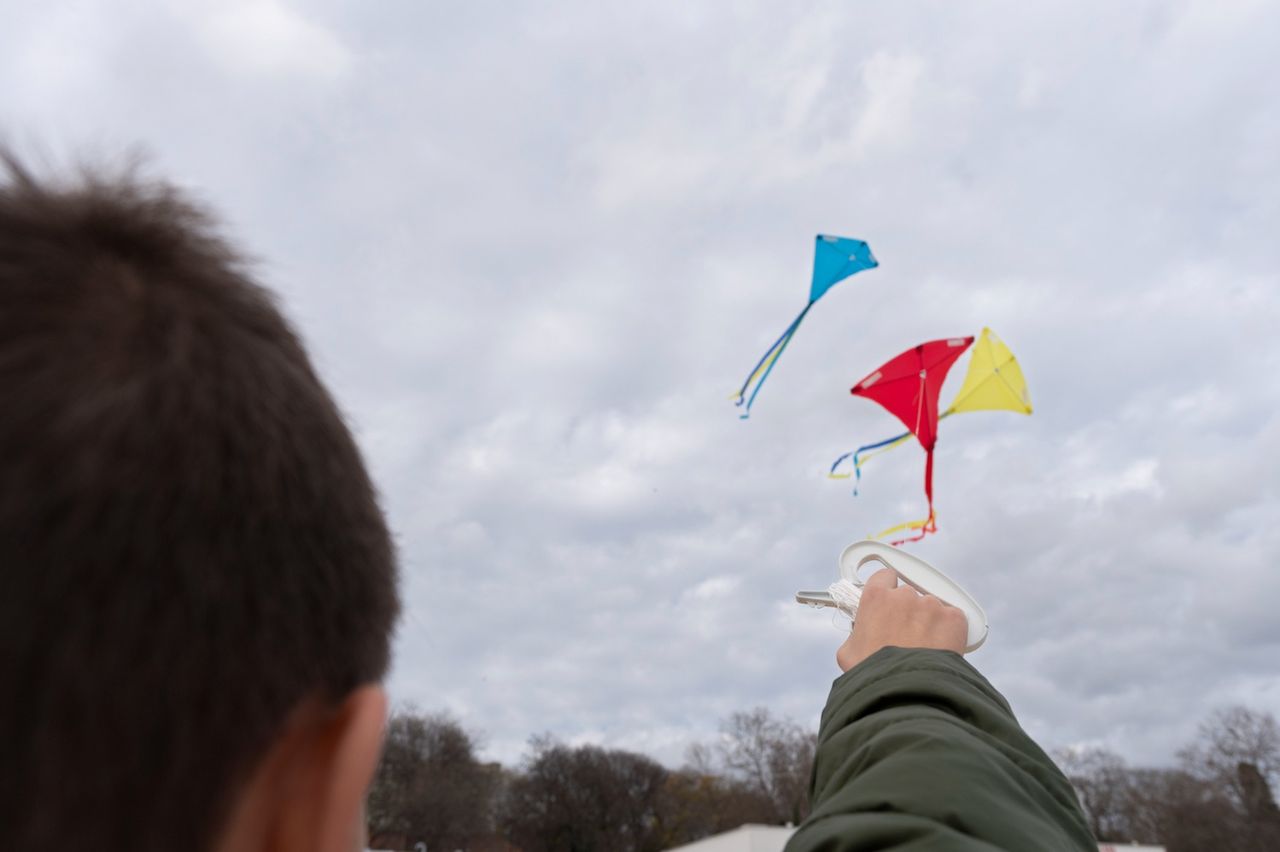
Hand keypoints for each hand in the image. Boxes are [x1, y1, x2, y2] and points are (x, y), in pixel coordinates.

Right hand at [836, 568, 967, 671]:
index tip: (889, 604)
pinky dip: (949, 631)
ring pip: (931, 607)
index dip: (887, 590)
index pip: (884, 577)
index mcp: (876, 597)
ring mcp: (931, 605)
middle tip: (906, 636)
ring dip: (928, 622)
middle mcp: (904, 596)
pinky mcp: (953, 619)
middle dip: (909, 611)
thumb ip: (857, 632)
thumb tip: (862, 633)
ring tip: (925, 649)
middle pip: (909, 594)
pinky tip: (941, 649)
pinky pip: (952, 619)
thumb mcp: (848, 652)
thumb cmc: (874, 675)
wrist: (907, 692)